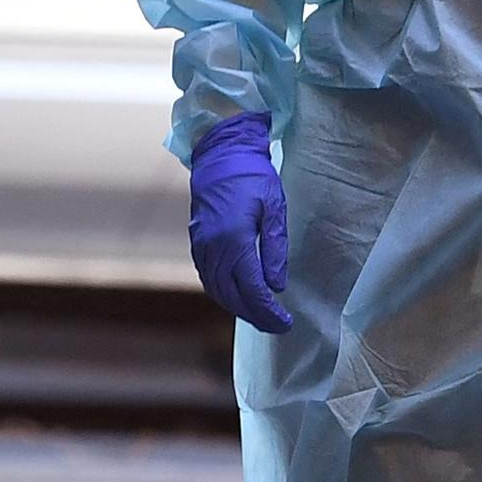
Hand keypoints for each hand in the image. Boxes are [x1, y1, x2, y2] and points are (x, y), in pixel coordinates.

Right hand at [185, 113, 291, 334]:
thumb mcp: (273, 207)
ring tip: (259, 317)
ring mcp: (201, 246)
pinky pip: (208, 278)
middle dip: (255, 316)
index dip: (268, 310)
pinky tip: (237, 297)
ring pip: (217, 290)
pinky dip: (223, 294)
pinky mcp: (197, 243)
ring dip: (238, 308)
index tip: (285, 322)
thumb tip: (276, 285)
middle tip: (276, 326)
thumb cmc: (251, 176)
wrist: (219, 154)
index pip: (252, 288)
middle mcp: (213, 248)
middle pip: (233, 296)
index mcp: (234, 239)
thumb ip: (275, 247)